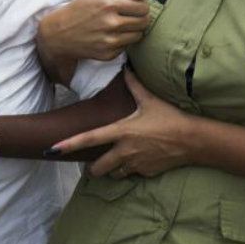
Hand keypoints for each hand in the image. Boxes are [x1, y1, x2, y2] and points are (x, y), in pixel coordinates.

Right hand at [39, 0, 149, 61]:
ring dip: (134, 30)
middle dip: (142, 18)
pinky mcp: (108, 54)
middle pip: (144, 22)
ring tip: (120, 26)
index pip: (143, 8)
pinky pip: (127, 46)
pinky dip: (122, 41)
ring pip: (139, 35)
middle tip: (132, 17)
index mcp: (109, 4)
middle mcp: (111, 23)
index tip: (136, 7)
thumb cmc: (77, 10)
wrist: (58, 35)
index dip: (142, 7)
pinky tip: (110, 36)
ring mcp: (110, 41)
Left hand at [52, 71, 194, 177]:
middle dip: (93, 167)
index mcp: (121, 131)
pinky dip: (131, 170)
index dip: (69, 144)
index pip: (89, 139)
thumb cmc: (170, 117)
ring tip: (118, 160)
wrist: (192, 140)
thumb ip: (134, 85)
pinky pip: (132, 174)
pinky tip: (139, 160)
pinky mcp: (146, 173)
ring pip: (113, 174)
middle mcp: (124, 151)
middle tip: (94, 162)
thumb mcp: (150, 100)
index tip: (52, 148)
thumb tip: (126, 69)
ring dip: (112, 169)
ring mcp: (135, 164)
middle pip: (97, 168)